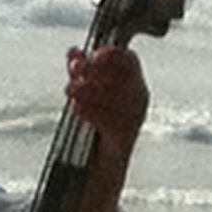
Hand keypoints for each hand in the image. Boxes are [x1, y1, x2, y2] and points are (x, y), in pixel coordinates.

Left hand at [66, 44, 148, 163]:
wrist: (102, 159)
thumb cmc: (98, 120)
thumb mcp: (87, 89)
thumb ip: (81, 69)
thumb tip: (73, 52)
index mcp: (133, 79)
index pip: (126, 57)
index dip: (103, 54)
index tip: (83, 59)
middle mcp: (139, 94)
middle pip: (119, 72)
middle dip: (92, 71)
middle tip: (74, 73)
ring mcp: (136, 114)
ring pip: (111, 92)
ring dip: (86, 90)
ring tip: (72, 94)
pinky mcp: (127, 132)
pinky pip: (108, 116)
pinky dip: (90, 110)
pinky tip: (79, 109)